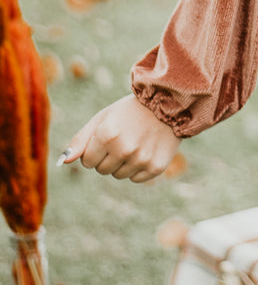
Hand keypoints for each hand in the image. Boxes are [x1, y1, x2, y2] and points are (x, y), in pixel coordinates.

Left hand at [59, 94, 181, 182]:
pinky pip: (135, 178)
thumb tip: (62, 161)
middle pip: (102, 170)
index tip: (107, 138)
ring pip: (118, 175)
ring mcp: (141, 159)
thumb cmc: (129, 111)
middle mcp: (124, 149)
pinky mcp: (155, 167)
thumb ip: (81, 140)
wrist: (168, 105)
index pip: (87, 161)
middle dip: (107, 157)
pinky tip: (145, 150)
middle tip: (122, 139)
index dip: (94, 150)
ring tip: (134, 143)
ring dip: (122, 163)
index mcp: (107, 135)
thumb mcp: (103, 118)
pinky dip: (137, 168)